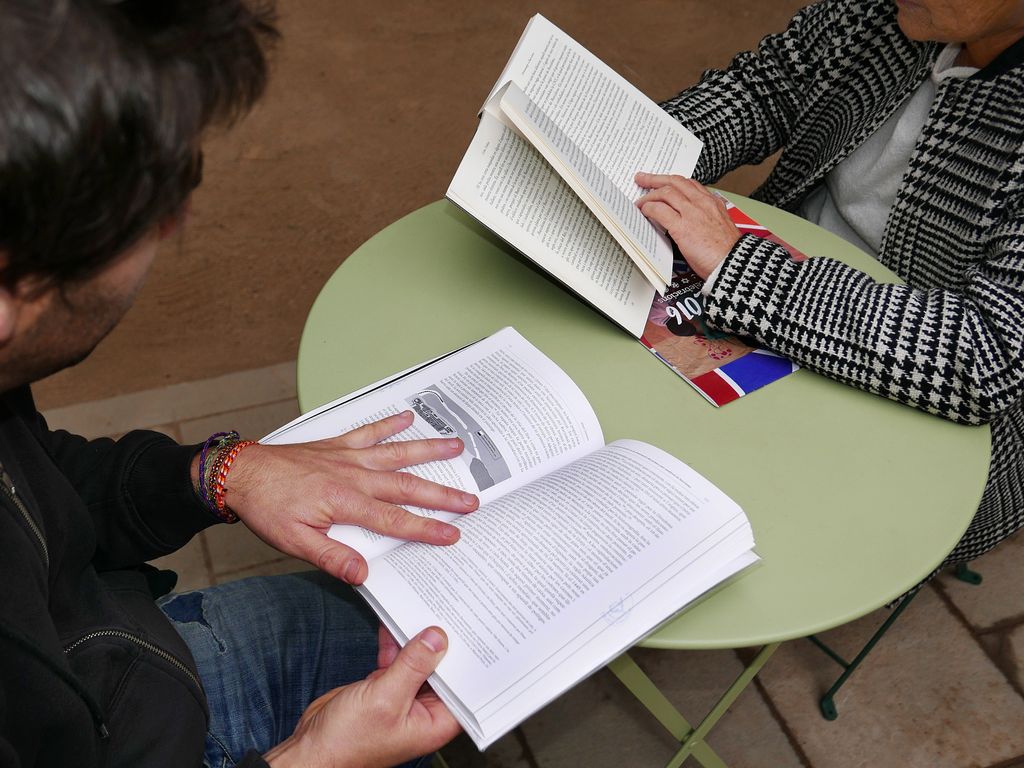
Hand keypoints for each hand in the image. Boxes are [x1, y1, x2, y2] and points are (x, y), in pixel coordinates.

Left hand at [211, 411, 479, 583]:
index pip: (394, 520)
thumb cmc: (267, 508)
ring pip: (396, 453)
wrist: (241, 474)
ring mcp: (348, 457)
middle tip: (471, 500)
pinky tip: (407, 418)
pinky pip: (368, 432)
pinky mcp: (337, 445)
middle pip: (407, 485)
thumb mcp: (295, 542)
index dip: (425, 529)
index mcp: (346, 502)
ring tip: (457, 445)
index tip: (452, 535)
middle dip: (442, 494)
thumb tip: (363, 575)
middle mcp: (353, 475)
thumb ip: (332, 557)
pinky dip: (389, 425)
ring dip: (428, 450)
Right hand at [264, 627, 460, 767]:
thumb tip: (436, 639)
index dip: (468, 661)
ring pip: (418, 661)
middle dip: (443, 644)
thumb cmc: (348, 743)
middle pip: (441, 670)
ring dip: (417, 638)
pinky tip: (395, 621)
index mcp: (434, 722)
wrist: (312, 749)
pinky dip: (394, 642)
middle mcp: (422, 710)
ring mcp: (402, 697)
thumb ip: (412, 666)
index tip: (472, 632)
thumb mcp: (385, 699)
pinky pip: (396, 659)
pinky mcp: (383, 687)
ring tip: (424, 608)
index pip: (463, 688)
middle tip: (449, 612)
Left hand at [634, 172, 740, 279]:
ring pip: (665, 193)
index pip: (689, 184)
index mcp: (713, 202)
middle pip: (675, 182)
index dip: (672, 181)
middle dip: (655, 179)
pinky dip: (648, 209)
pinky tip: (644, 212)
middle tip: (642, 179)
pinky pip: (659, 210)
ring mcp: (692, 213)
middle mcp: (702, 203)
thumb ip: (707, 218)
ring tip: (640, 202)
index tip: (663, 182)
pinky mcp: (682, 227)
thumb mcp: (721, 226)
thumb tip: (690, 219)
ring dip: (649, 196)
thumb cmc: (727, 252)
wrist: (733, 263)